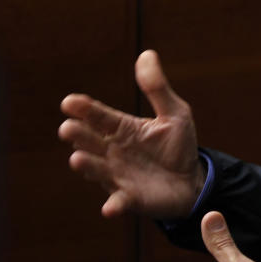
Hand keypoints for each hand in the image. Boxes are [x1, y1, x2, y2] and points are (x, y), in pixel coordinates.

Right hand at [60, 49, 202, 219]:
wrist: (192, 181)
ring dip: (87, 165)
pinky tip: (110, 208)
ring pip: (97, 169)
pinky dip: (113, 205)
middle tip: (68, 128)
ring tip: (77, 158)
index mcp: (122, 128)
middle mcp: (112, 151)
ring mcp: (117, 175)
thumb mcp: (175, 113)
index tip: (70, 101)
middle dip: (78, 135)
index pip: (99, 116)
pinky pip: (118, 202)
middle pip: (90, 141)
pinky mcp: (130, 198)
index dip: (84, 109)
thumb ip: (157, 88)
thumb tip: (147, 53)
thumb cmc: (178, 146)